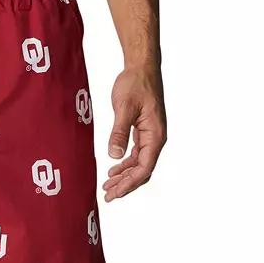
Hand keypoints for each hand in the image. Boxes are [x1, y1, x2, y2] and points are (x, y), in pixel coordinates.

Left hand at [103, 65, 166, 201]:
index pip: (144, 167)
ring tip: (107, 187)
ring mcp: (150, 136)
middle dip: (126, 185)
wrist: (142, 67)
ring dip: (124, 177)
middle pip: (143, 170)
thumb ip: (119, 132)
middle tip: (108, 196)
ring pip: (139, 164)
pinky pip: (136, 155)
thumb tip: (114, 156)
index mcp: (155, 135)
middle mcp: (156, 138)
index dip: (130, 182)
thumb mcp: (124, 107)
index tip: (115, 193)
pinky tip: (113, 171)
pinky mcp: (143, 132)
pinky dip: (125, 165)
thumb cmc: (136, 83)